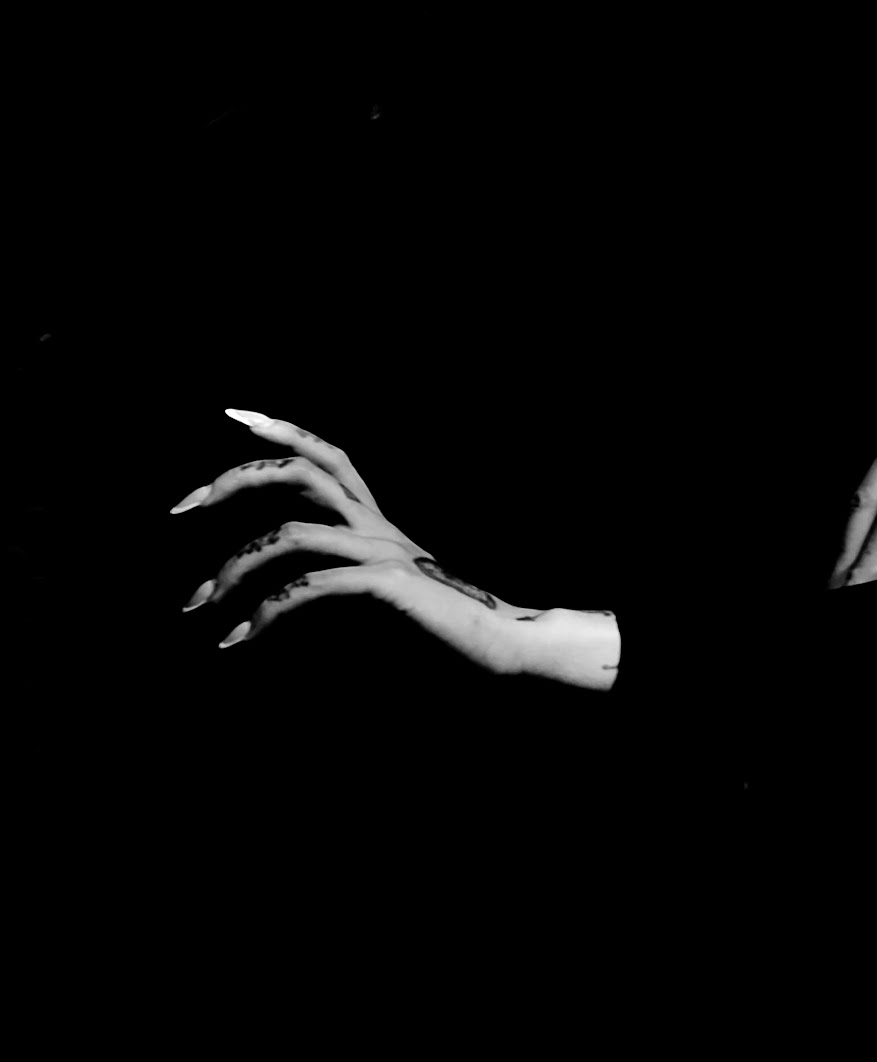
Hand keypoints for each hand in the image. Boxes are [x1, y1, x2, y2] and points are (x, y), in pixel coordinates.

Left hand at [170, 410, 542, 675]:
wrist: (506, 647)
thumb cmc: (442, 633)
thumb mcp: (375, 605)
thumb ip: (332, 589)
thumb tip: (272, 599)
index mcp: (375, 521)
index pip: (325, 455)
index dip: (280, 428)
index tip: (234, 414)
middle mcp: (377, 524)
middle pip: (302, 471)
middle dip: (236, 479)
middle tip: (184, 506)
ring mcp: (384, 550)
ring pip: (292, 532)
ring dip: (235, 568)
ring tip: (202, 604)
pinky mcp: (388, 583)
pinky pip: (311, 586)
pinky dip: (268, 611)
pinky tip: (241, 639)